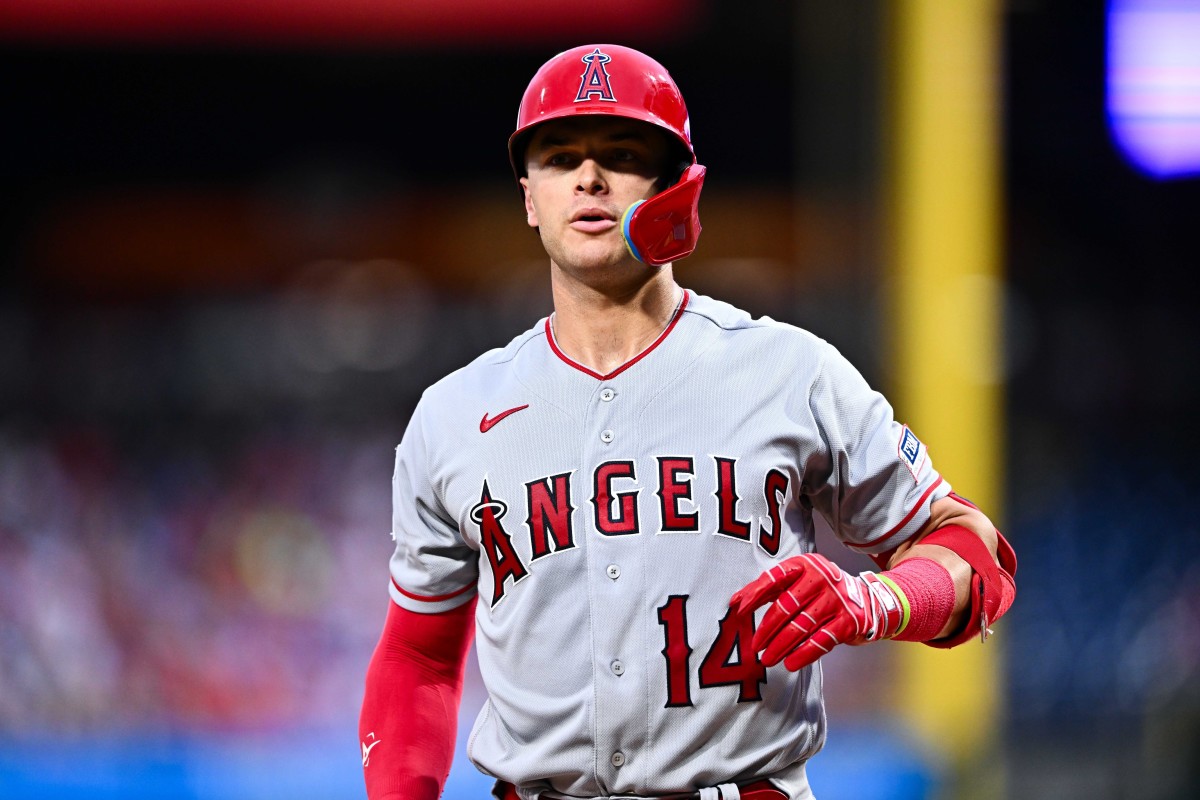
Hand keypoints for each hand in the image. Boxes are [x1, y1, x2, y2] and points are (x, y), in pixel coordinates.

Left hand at [729, 553, 906, 670]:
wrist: (868, 600)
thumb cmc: (821, 591)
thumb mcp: (797, 581)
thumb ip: (767, 589)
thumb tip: (735, 602)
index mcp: (805, 565)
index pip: (774, 578)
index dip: (755, 595)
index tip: (740, 612)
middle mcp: (822, 578)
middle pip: (786, 606)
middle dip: (767, 629)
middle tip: (755, 645)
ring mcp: (836, 599)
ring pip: (801, 626)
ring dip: (781, 646)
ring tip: (767, 658)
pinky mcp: (848, 621)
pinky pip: (821, 641)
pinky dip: (803, 654)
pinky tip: (790, 663)